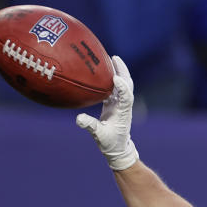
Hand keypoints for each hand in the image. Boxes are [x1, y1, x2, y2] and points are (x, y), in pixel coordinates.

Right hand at [76, 55, 138, 170]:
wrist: (118, 148)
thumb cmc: (110, 143)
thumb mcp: (99, 136)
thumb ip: (90, 126)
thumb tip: (78, 118)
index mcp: (122, 113)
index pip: (127, 97)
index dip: (123, 87)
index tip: (116, 78)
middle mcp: (123, 106)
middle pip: (127, 85)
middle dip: (122, 71)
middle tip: (114, 58)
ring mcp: (120, 104)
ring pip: (122, 85)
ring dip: (117, 72)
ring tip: (108, 58)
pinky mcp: (114, 104)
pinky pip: (114, 88)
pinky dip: (110, 79)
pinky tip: (100, 71)